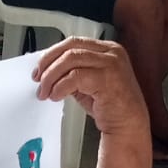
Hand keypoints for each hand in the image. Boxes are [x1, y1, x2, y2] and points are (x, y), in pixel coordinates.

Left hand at [32, 38, 149, 140]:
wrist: (128, 124)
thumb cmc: (111, 106)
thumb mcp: (87, 84)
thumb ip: (72, 72)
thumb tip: (48, 71)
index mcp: (107, 50)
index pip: (73, 42)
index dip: (52, 54)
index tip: (40, 68)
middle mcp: (111, 53)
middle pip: (70, 48)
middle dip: (49, 63)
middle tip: (38, 80)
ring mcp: (111, 63)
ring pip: (70, 60)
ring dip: (52, 77)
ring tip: (45, 92)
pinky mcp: (107, 78)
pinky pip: (75, 77)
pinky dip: (60, 86)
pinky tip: (56, 96)